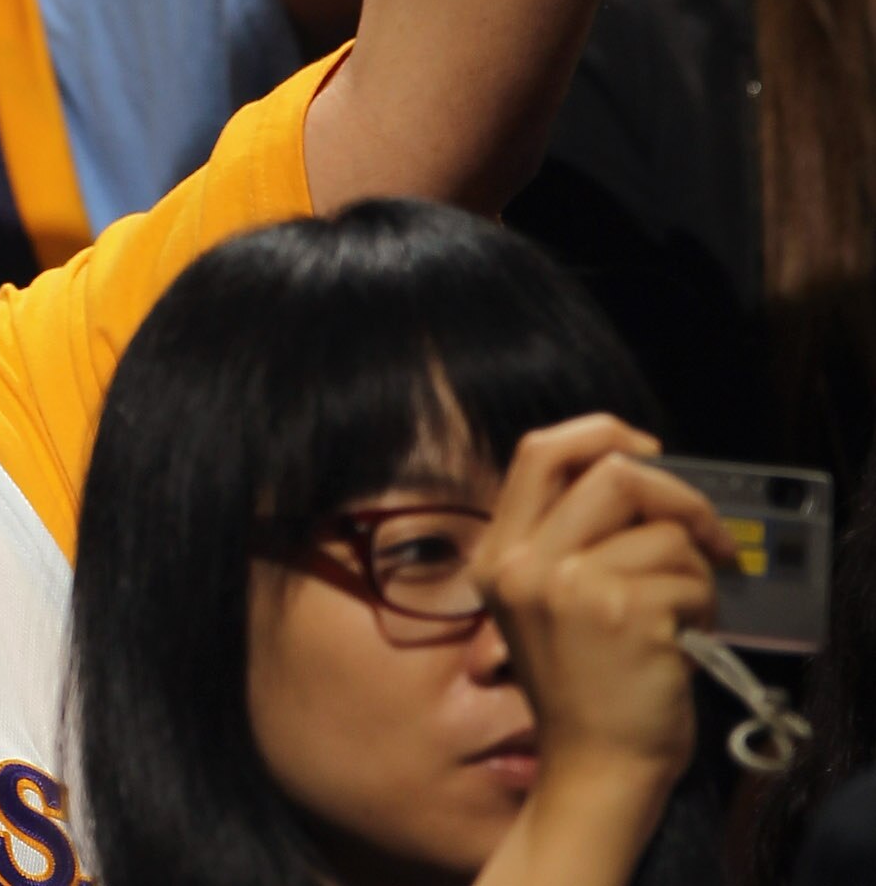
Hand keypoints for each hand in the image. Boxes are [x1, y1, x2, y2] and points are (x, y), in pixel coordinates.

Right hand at [479, 416, 720, 820]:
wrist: (596, 773)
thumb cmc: (585, 691)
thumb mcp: (543, 604)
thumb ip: (566, 539)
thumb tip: (642, 477)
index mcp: (500, 555)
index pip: (541, 452)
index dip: (600, 433)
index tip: (647, 449)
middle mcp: (526, 564)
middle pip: (613, 473)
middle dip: (676, 495)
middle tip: (706, 533)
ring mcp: (573, 587)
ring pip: (664, 530)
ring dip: (695, 569)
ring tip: (686, 612)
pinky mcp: (626, 614)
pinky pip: (690, 578)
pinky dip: (705, 607)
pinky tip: (686, 640)